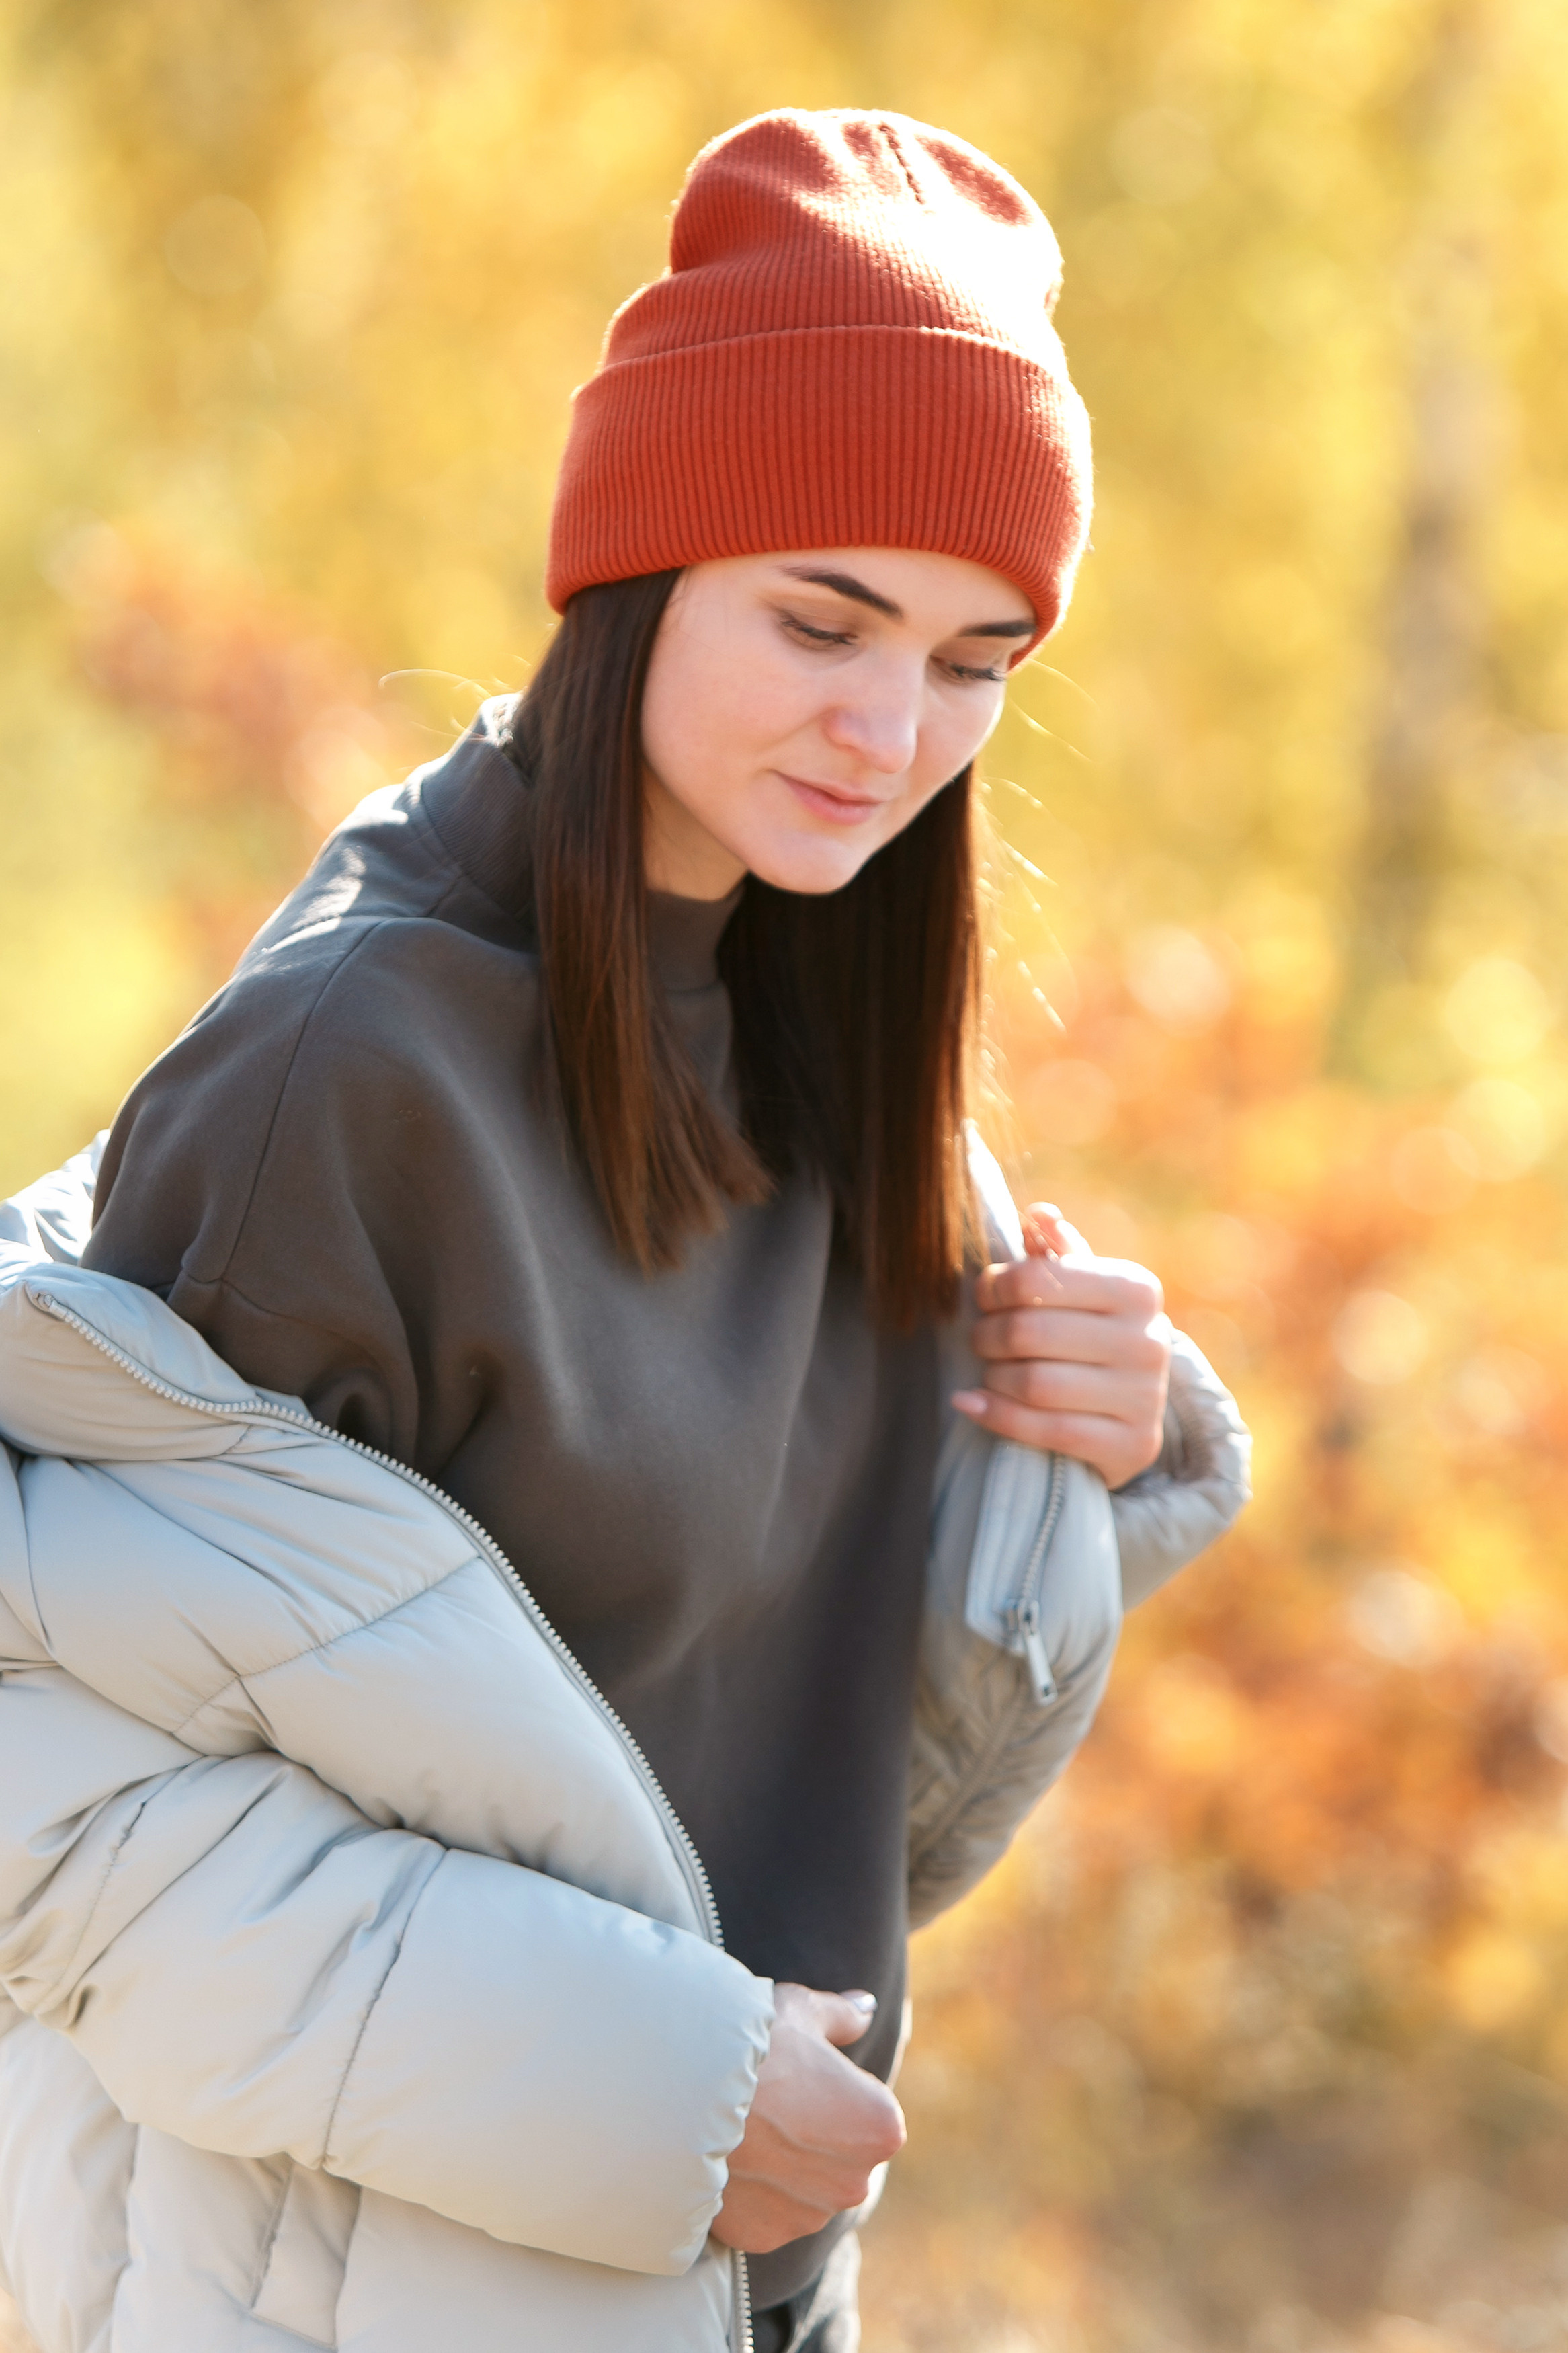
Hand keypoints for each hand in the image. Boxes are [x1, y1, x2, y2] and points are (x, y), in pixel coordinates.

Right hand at [712, 1985, 905, 2253]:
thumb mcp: (800, 2011)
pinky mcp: (767, 2236)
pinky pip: (764, 2211)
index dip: (829, 2087)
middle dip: (811, 2132)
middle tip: (767, 2101)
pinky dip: (749, 2191)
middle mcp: (856, 2181)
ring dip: (781, 2165)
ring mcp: (810, 2215)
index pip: (866, 2107)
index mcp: (880, 2125)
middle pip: (838, 2152)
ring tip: (742, 2128)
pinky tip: (726, 2159)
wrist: (680, 2096)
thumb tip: (867, 2007)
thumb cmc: (751, 2045)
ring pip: (801, 2185)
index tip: (796, 2074)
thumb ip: (842, 2014)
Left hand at [954, 1203, 1171, 1489]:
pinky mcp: (1133, 1445)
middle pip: (1030, 1332)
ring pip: (1035, 1383)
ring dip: (993, 1377)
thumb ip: (1056, 1251)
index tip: (983, 1297)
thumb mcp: (1081, 1288)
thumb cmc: (1091, 1335)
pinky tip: (969, 1403)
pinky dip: (996, 1415)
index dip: (994, 1287)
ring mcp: (1145, 1397)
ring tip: (987, 1370)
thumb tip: (1039, 1214)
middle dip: (988, 1334)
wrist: (1131, 1411)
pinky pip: (1047, 1430)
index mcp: (1136, 1288)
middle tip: (979, 1337)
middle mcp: (1149, 1340)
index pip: (1037, 1278)